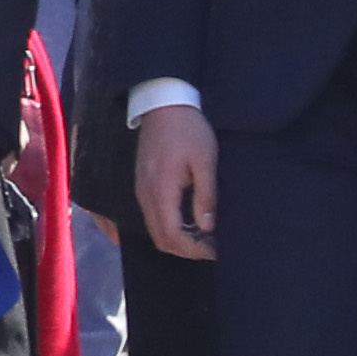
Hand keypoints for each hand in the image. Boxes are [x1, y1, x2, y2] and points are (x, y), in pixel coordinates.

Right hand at [134, 102, 218, 261]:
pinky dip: (170, 228)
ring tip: (205, 235)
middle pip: (160, 239)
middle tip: (212, 246)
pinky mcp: (142, 185)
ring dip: (179, 239)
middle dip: (186, 249)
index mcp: (160, 190)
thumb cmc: (189, 131)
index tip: (216, 249)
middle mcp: (144, 195)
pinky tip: (190, 220)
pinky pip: (152, 217)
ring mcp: (140, 190)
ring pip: (155, 230)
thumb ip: (206, 195)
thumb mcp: (205, 161)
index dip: (194, 249)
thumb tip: (207, 227)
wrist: (162, 106)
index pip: (172, 235)